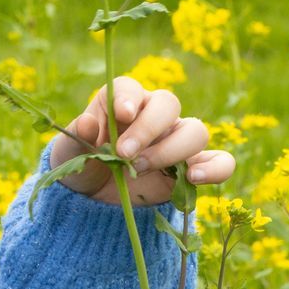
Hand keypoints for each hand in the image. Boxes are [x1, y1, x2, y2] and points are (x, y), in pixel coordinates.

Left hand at [48, 75, 235, 205]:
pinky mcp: (192, 168)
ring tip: (141, 170)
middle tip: (125, 155)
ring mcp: (175, 141)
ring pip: (196, 130)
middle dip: (148, 128)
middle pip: (168, 104)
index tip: (121, 114)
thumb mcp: (67, 155)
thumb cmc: (81, 167)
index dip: (128, 97)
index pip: (130, 88)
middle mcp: (153, 117)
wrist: (93, 200)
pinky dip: (215, 167)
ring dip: (171, 150)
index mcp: (120, 104)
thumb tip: (87, 123)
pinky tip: (195, 178)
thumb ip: (76, 138)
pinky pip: (220, 161)